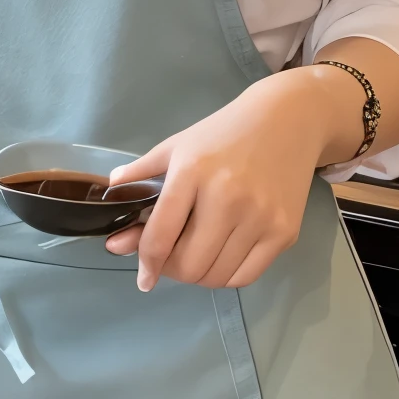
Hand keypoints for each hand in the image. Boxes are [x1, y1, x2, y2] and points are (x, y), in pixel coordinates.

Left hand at [105, 68, 345, 290]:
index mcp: (193, 172)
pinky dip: (227, 275)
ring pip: (217, 276)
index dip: (146, 264)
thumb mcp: (178, 144)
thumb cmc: (226, 132)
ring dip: (199, 275)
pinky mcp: (284, 231)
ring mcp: (260, 217)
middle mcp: (227, 197)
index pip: (160, 236)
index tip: (143, 278)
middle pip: (189, 265)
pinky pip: (246, 276)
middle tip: (170, 259)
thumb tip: (111, 195)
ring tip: (196, 254)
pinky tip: (222, 257)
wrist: (288, 119)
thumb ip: (141, 172)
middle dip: (172, 270)